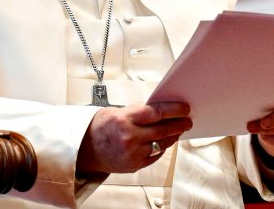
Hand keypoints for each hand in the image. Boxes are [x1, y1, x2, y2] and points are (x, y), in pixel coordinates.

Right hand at [77, 102, 191, 173]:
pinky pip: (156, 155)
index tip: (184, 108)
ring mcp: (133, 153)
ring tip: (179, 129)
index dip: (174, 110)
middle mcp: (129, 137)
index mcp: (124, 119)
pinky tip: (165, 141)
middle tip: (187, 120)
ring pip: (162, 143)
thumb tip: (161, 109)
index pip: (156, 112)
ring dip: (173, 136)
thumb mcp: (116, 111)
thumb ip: (138, 111)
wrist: (85, 149)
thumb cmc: (100, 127)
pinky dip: (162, 147)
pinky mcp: (135, 164)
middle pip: (163, 129)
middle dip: (179, 124)